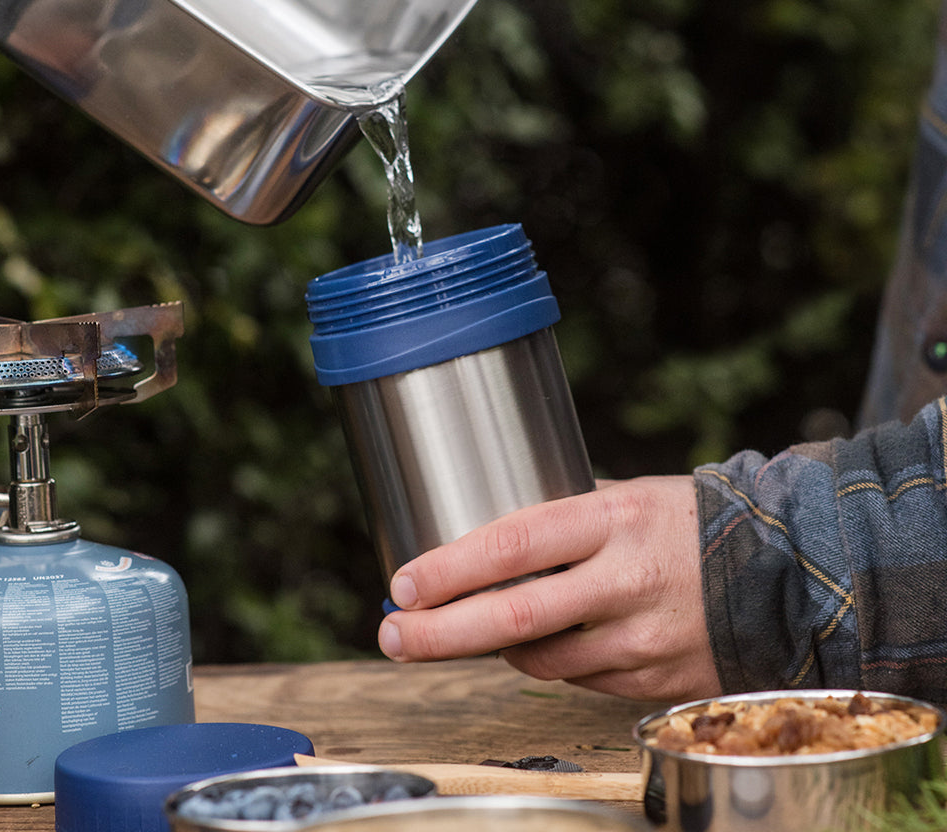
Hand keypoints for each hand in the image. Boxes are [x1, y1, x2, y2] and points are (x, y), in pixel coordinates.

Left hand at [377, 476, 722, 701]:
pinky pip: (579, 679)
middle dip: (440, 632)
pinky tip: (535, 644)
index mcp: (612, 521)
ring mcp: (642, 640)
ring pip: (540, 659)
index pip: (513, 544)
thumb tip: (492, 538)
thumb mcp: (627, 497)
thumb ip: (565, 519)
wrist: (786, 574)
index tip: (404, 582)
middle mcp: (624, 582)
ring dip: (490, 649)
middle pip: (513, 616)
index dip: (450, 567)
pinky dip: (547, 663)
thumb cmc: (689, 523)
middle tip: (392, 634)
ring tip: (456, 632)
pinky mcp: (655, 683)